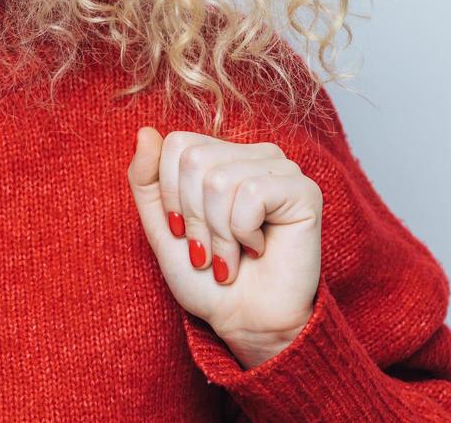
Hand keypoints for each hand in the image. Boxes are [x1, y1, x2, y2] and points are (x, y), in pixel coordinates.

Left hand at [127, 127, 321, 365]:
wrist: (243, 319)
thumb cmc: (204, 275)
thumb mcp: (160, 225)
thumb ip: (146, 178)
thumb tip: (146, 131)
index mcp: (220, 155)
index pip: (176, 144)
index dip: (170, 195)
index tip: (184, 230)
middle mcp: (252, 154)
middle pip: (195, 161)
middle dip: (193, 217)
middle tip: (209, 250)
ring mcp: (281, 169)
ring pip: (220, 180)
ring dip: (218, 234)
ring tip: (231, 255)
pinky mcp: (304, 190)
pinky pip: (251, 194)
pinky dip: (243, 233)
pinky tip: (258, 249)